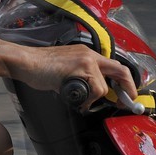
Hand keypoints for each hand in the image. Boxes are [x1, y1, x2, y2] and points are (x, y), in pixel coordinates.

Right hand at [15, 44, 134, 105]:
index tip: (126, 93)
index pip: (113, 66)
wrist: (27, 61)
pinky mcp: (81, 68)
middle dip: (128, 88)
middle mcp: (90, 54)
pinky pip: (93, 90)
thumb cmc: (40, 67)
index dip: (123, 81)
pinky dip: (86, 99)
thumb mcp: (66, 69)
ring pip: (102, 87)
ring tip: (77, 98)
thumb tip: (90, 93)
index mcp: (87, 54)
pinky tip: (72, 95)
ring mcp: (86, 60)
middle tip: (128, 101)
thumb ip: (81, 77)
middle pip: (120, 70)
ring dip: (93, 98)